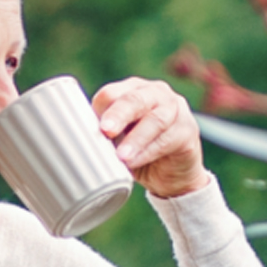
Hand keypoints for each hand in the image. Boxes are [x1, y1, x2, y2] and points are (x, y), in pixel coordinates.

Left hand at [92, 78, 209, 198]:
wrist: (171, 175)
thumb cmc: (138, 152)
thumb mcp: (117, 142)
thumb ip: (103, 136)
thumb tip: (78, 143)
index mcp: (132, 91)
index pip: (112, 93)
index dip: (100, 108)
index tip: (89, 125)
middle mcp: (155, 94)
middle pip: (135, 99)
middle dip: (119, 114)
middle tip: (106, 130)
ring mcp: (175, 110)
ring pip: (155, 119)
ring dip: (135, 138)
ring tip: (121, 156)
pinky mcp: (188, 131)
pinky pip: (167, 139)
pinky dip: (148, 152)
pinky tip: (135, 162)